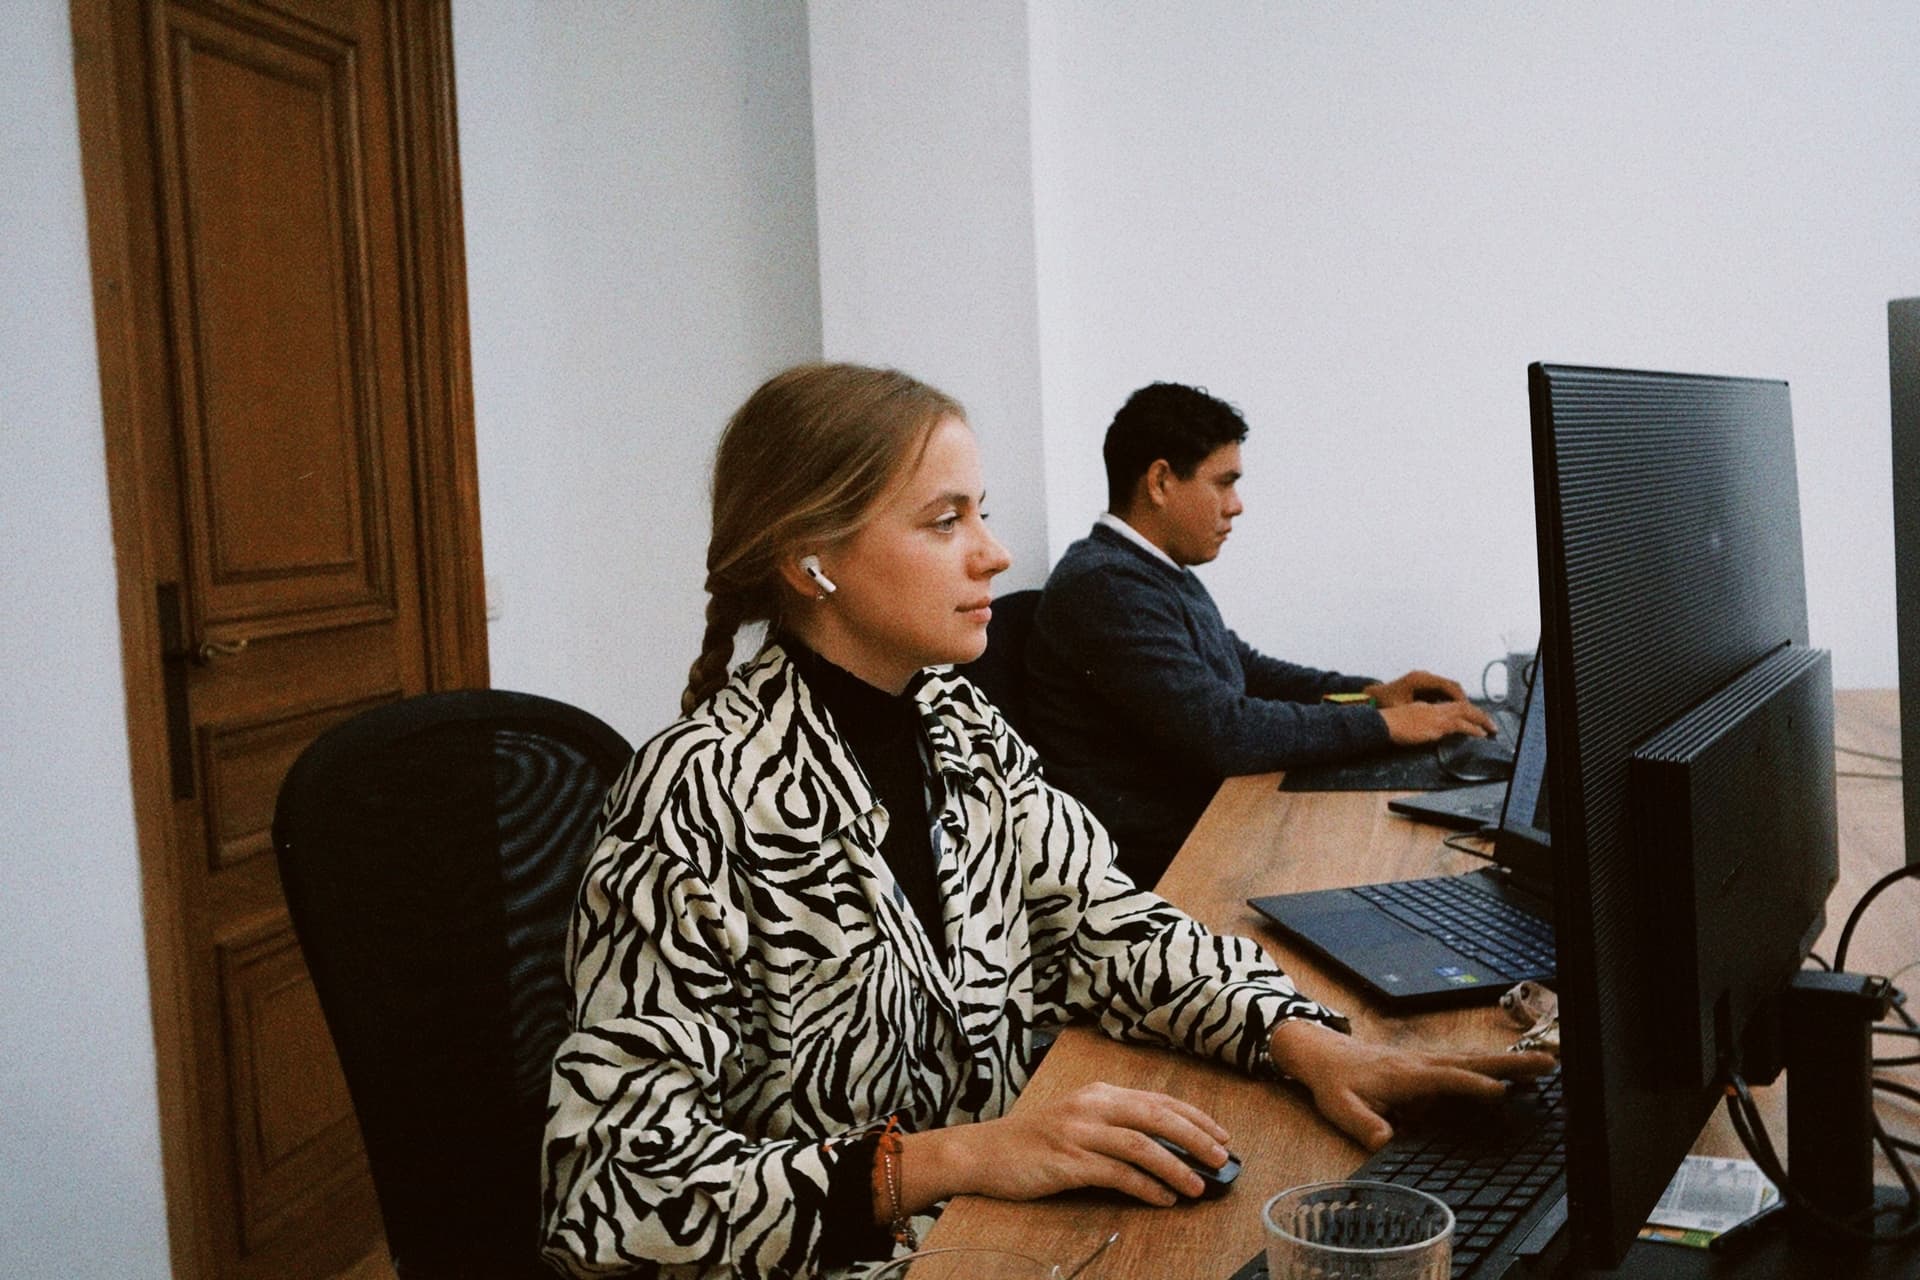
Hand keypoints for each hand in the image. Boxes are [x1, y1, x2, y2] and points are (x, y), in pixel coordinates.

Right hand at [897, 1081, 1230, 1209]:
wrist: (983, 1153)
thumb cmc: (1034, 1142)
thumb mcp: (1078, 1121)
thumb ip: (1116, 1127)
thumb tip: (1168, 1148)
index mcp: (1098, 1094)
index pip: (1158, 1100)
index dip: (1195, 1117)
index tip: (1222, 1135)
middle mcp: (1091, 1106)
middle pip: (1156, 1116)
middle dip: (1196, 1137)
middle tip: (1222, 1159)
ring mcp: (1079, 1132)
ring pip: (1141, 1144)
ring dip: (1176, 1166)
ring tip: (1200, 1186)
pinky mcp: (1068, 1161)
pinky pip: (1117, 1174)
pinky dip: (1146, 1187)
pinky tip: (1163, 1199)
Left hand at [1269, 1019, 1556, 1150]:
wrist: (1323, 1052)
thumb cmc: (1334, 1082)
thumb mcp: (1339, 1107)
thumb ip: (1362, 1123)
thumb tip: (1385, 1141)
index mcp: (1406, 1075)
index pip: (1447, 1079)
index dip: (1473, 1087)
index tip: (1502, 1094)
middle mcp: (1423, 1063)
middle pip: (1473, 1062)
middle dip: (1510, 1066)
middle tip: (1548, 1065)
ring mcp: (1428, 1061)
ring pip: (1475, 1060)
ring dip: (1510, 1062)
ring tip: (1546, 1065)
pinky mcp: (1429, 1063)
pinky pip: (1467, 1062)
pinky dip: (1494, 1064)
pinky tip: (1515, 1070)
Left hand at [1363, 670, 1467, 707]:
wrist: (1372, 696)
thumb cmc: (1385, 703)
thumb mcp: (1402, 709)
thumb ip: (1419, 712)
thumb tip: (1439, 719)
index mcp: (1420, 680)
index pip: (1448, 686)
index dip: (1460, 699)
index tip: (1468, 711)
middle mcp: (1425, 676)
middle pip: (1452, 686)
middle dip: (1463, 700)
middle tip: (1473, 715)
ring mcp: (1425, 680)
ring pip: (1449, 688)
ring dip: (1458, 701)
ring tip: (1468, 716)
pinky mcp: (1424, 685)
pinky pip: (1442, 691)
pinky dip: (1450, 700)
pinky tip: (1455, 714)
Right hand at [1378, 699, 1498, 744]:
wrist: (1380, 723)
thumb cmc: (1385, 725)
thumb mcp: (1403, 722)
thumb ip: (1415, 724)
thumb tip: (1423, 732)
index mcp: (1422, 707)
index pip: (1448, 706)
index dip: (1463, 711)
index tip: (1472, 718)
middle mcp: (1431, 708)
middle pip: (1460, 706)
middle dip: (1477, 713)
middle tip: (1489, 722)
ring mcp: (1434, 716)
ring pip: (1465, 712)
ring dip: (1480, 720)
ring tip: (1490, 728)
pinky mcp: (1435, 726)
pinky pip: (1460, 725)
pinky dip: (1473, 729)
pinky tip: (1481, 734)